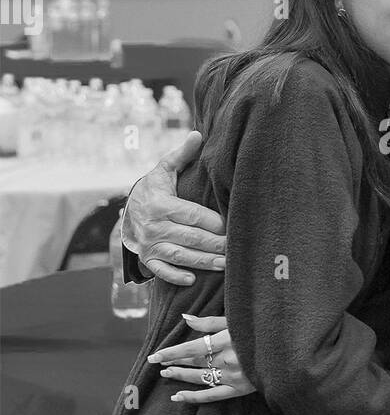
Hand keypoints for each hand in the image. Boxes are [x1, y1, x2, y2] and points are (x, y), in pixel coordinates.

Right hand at [125, 131, 225, 285]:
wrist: (128, 210)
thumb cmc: (154, 189)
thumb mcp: (164, 170)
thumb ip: (181, 155)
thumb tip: (197, 134)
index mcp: (160, 204)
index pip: (191, 214)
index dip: (211, 221)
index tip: (229, 225)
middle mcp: (154, 226)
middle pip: (190, 237)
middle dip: (214, 244)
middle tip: (236, 248)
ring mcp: (150, 245)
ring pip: (180, 256)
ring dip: (204, 262)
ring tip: (226, 265)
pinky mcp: (148, 258)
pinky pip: (161, 271)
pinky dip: (175, 276)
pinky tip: (193, 280)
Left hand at [148, 313, 253, 405]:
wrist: (287, 351)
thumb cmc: (260, 330)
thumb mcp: (236, 321)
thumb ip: (210, 322)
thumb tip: (185, 318)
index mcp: (227, 340)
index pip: (191, 348)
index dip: (172, 352)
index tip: (155, 355)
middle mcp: (228, 359)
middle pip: (194, 363)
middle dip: (174, 363)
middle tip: (159, 363)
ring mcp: (233, 376)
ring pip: (199, 378)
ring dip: (181, 377)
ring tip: (166, 375)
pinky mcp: (240, 389)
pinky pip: (211, 396)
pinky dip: (193, 397)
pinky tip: (178, 396)